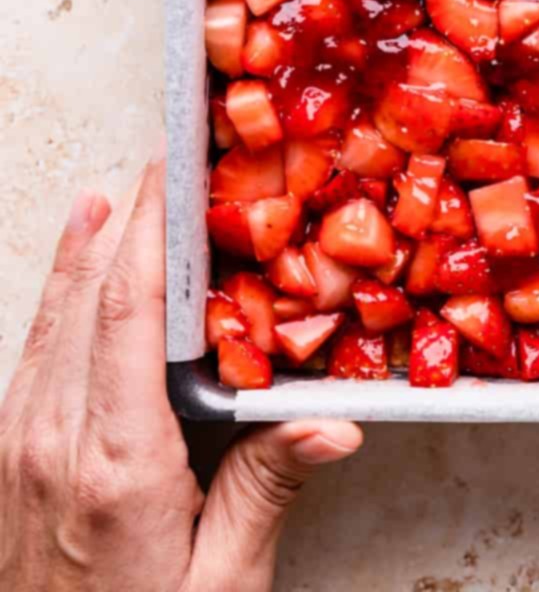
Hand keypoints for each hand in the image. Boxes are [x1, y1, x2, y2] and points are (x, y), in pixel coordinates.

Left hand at [0, 154, 362, 590]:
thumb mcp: (223, 582)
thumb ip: (268, 490)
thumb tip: (332, 425)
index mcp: (118, 463)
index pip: (130, 314)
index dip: (149, 233)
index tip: (173, 176)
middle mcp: (56, 441)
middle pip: (91, 299)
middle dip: (129, 221)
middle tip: (168, 162)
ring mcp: (22, 447)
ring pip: (54, 317)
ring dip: (87, 248)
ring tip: (118, 191)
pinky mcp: (10, 458)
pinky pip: (33, 353)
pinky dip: (56, 294)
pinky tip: (73, 263)